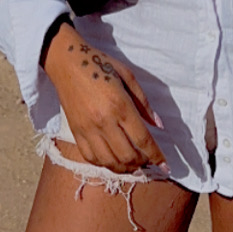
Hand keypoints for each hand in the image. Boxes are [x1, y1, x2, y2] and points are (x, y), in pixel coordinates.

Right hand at [44, 24, 165, 171]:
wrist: (66, 63)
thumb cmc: (100, 64)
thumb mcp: (128, 76)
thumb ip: (144, 103)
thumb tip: (158, 125)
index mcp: (120, 106)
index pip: (142, 139)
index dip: (156, 156)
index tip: (165, 167)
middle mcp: (104, 121)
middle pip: (127, 156)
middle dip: (142, 163)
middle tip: (149, 160)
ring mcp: (87, 129)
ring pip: (109, 162)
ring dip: (125, 168)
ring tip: (133, 163)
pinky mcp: (76, 132)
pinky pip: (91, 158)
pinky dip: (105, 164)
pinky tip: (113, 159)